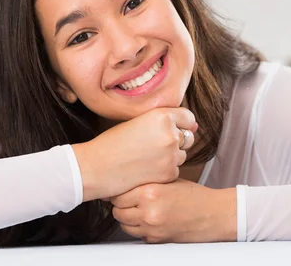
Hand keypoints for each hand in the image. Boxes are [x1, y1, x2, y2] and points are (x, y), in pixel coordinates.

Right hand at [72, 107, 197, 200]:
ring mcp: (171, 155)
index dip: (180, 124)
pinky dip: (164, 171)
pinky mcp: (168, 174)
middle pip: (187, 137)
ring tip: (146, 158)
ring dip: (170, 157)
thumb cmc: (112, 143)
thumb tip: (194, 126)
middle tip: (154, 146)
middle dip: (176, 141)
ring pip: (182, 155)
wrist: (96, 167)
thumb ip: (161, 121)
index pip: (188, 118)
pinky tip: (145, 170)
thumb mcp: (136, 122)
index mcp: (162, 116)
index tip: (172, 129)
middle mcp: (170, 134)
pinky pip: (175, 170)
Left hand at [110, 179, 236, 242]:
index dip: (118, 192)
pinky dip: (138, 228)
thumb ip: (146, 182)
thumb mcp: (168, 180)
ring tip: (138, 210)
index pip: (118, 195)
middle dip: (120, 205)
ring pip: (124, 225)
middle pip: (117, 211)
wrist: (213, 215)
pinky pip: (136, 234)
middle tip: (128, 200)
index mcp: (150, 192)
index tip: (120, 190)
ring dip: (127, 218)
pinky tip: (148, 219)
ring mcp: (151, 228)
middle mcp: (148, 211)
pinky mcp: (156, 240)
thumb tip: (126, 183)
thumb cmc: (194, 196)